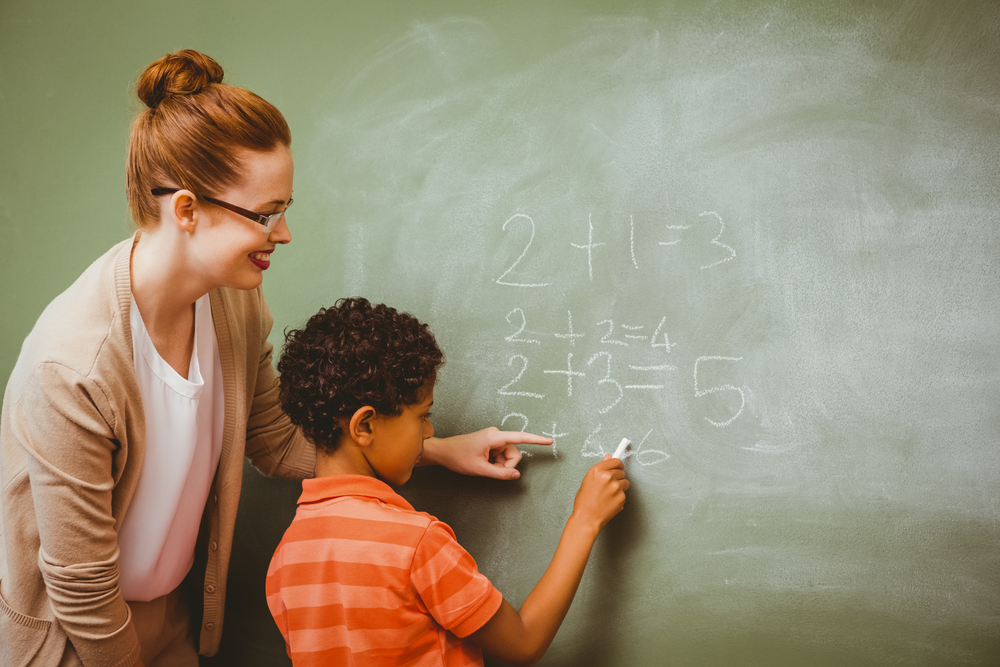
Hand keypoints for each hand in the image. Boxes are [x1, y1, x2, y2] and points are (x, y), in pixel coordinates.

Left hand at [422, 427, 552, 479]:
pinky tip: (483, 463)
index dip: (536, 440)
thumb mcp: (480, 469)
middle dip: (506, 465)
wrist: (443, 452)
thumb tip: (516, 474)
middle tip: (491, 470)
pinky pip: (500, 455)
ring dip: (499, 465)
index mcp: (495, 437)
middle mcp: (497, 435)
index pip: (521, 438)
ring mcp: (494, 439)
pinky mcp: (491, 443)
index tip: (550, 441)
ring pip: (507, 456)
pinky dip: (495, 463)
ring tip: (484, 466)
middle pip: (513, 454)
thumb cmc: (459, 457)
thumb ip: (500, 473)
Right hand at [571, 454, 628, 531]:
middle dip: (617, 477)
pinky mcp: (621, 497)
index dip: (617, 465)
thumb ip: (600, 468)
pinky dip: (619, 497)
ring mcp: (615, 487)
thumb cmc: (584, 501)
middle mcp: (607, 476)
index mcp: (597, 470)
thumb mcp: (588, 480)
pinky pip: (624, 493)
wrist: (587, 518)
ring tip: (609, 494)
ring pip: (625, 482)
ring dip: (620, 487)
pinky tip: (609, 501)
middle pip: (621, 471)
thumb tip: (608, 457)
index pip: (615, 461)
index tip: (618, 467)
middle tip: (609, 485)